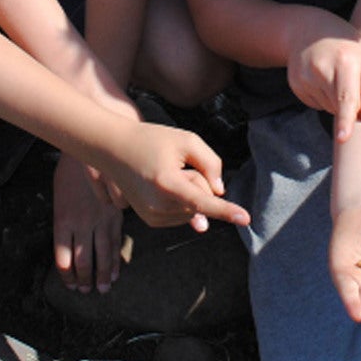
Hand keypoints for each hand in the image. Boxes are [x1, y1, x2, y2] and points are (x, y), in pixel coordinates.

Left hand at [52, 156, 123, 292]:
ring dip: (101, 275)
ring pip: (101, 255)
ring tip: (102, 288)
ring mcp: (100, 221)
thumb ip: (64, 221)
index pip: (63, 258)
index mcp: (62, 221)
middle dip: (84, 279)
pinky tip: (115, 272)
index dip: (67, 275)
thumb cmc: (70, 171)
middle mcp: (81, 225)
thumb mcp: (59, 196)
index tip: (70, 284)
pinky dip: (115, 260)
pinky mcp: (115, 216)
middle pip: (82, 261)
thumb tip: (69, 243)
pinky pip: (115, 242)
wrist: (91, 150)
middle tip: (85, 291)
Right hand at [104, 123, 249, 231]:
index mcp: (167, 184)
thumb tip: (220, 192)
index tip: (246, 219)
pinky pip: (183, 213)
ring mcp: (153, 216)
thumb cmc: (151, 140)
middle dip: (199, 182)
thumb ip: (210, 163)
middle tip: (176, 164)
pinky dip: (181, 199)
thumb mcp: (186, 140)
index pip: (203, 200)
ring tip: (166, 174)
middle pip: (202, 200)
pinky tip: (164, 184)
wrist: (114, 149)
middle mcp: (158, 206)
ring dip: (189, 191)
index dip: (226, 210)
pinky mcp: (152, 220)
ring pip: (194, 209)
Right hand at [289, 15, 360, 140]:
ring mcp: (305, 78)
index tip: (342, 137)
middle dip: (349, 103)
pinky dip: (323, 96)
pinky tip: (322, 78)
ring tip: (334, 75)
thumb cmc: (346, 47)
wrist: (308, 30)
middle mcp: (321, 70)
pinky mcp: (296, 85)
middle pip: (339, 106)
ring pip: (328, 107)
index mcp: (345, 62)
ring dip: (335, 99)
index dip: (345, 119)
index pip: (346, 97)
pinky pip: (316, 103)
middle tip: (349, 78)